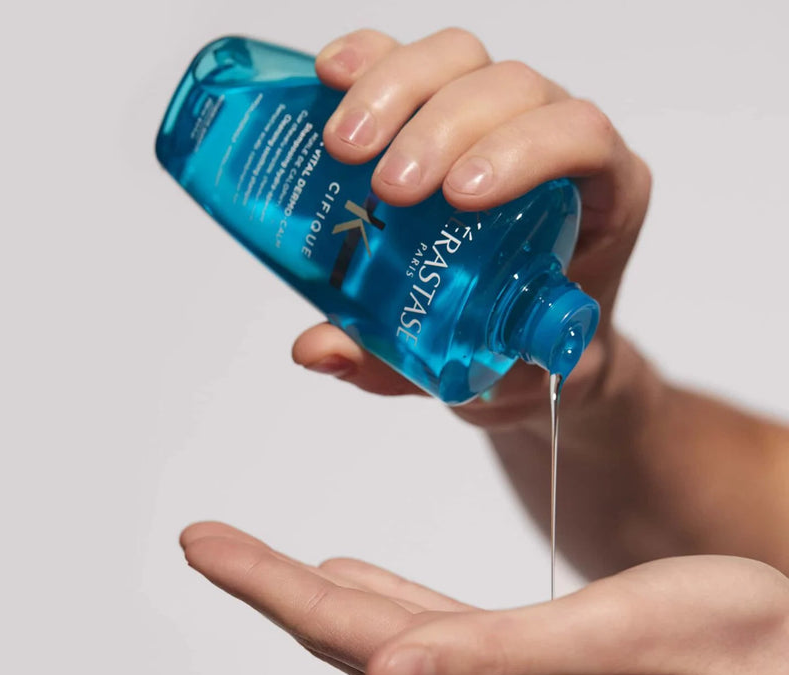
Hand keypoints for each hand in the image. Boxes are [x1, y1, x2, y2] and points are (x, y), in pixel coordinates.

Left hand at [180, 522, 788, 674]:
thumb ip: (491, 664)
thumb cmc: (724, 653)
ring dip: (312, 587)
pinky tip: (359, 577)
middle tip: (206, 541)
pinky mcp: (524, 661)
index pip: (337, 628)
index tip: (200, 541)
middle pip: (338, 628)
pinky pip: (424, 623)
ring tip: (263, 555)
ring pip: (373, 625)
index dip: (263, 581)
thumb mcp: (610, 643)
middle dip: (267, 580)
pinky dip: (377, 596)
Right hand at [292, 28, 651, 426]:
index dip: (524, 151)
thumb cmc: (518, 350)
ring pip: (463, 60)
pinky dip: (373, 59)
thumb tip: (317, 351)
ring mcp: (502, 118)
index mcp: (600, 200)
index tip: (458, 198)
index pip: (583, 138)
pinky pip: (418, 62)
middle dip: (443, 129)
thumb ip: (403, 367)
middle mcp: (556, 142)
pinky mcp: (450, 111)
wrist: (521, 342)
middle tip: (387, 188)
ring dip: (399, 89)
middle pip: (512, 88)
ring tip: (343, 145)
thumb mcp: (475, 373)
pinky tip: (331, 77)